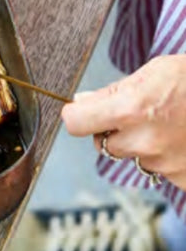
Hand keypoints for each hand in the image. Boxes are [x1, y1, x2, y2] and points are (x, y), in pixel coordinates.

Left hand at [61, 55, 185, 189]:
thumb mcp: (156, 71)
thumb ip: (115, 91)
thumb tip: (82, 102)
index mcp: (130, 108)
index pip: (76, 123)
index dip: (78, 115)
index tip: (82, 112)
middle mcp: (143, 141)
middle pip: (104, 143)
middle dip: (115, 130)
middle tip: (142, 112)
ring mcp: (163, 164)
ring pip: (134, 157)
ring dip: (143, 144)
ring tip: (172, 123)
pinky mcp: (181, 179)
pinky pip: (159, 170)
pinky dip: (167, 157)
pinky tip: (184, 138)